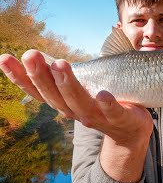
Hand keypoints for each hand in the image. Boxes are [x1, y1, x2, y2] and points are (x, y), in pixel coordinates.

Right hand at [0, 50, 152, 182]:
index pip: (38, 91)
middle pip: (54, 95)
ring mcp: (98, 117)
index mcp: (63, 103)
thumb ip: (59, 73)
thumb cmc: (99, 102)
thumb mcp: (77, 88)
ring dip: (68, 84)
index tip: (5, 58)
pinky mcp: (121, 119)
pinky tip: (103, 94)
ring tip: (60, 64)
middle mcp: (75, 112)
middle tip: (31, 54)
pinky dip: (108, 105)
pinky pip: (114, 113)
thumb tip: (34, 52)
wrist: (130, 131)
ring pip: (80, 103)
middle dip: (41, 75)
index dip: (20, 77)